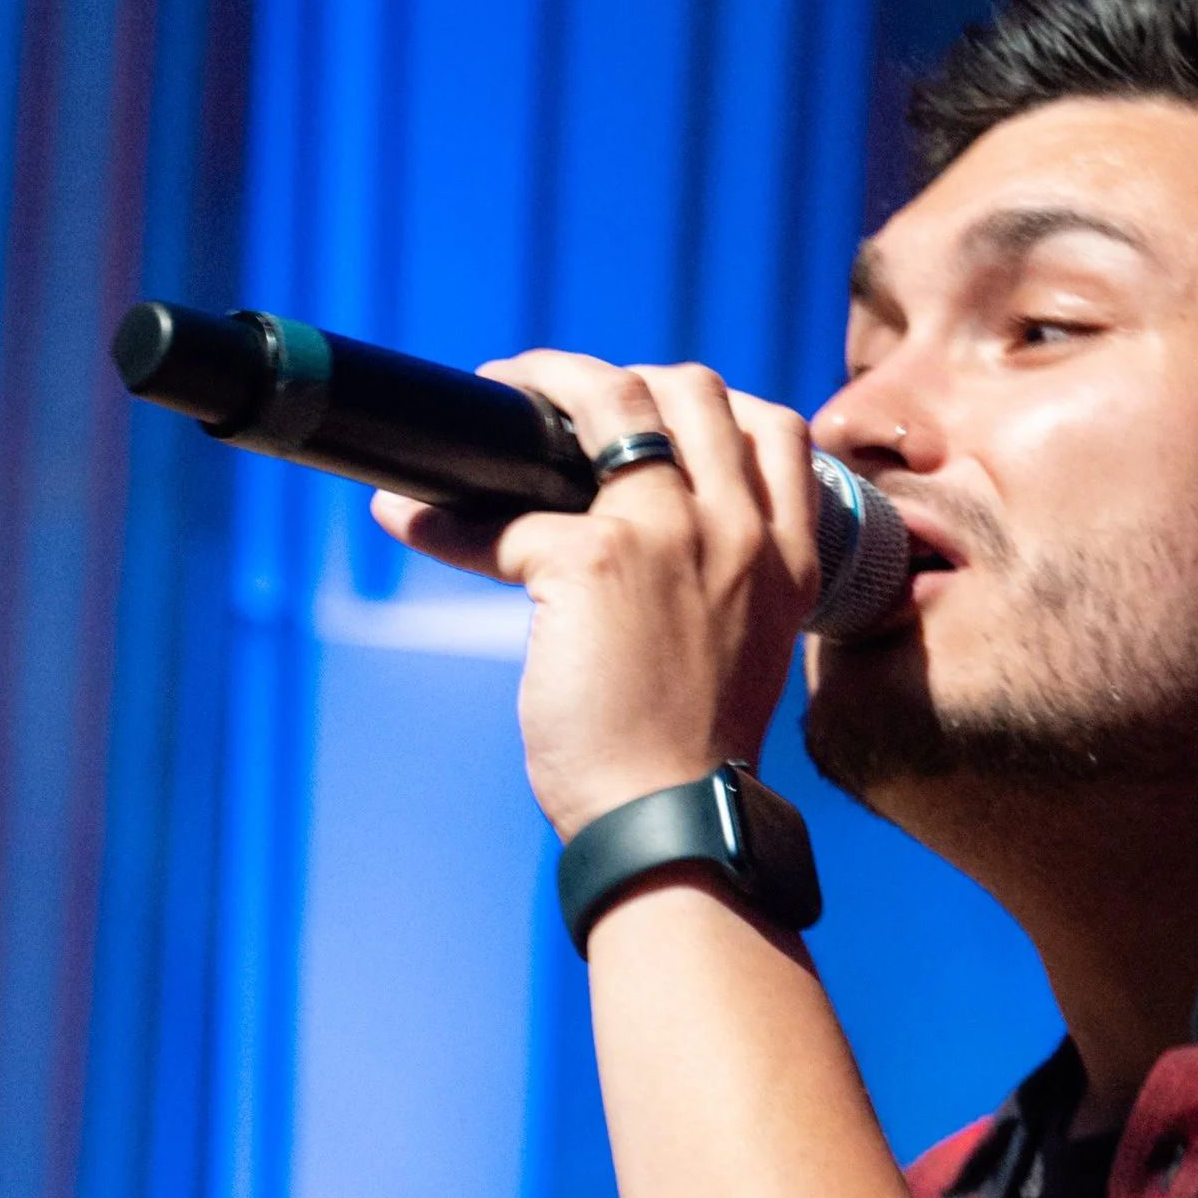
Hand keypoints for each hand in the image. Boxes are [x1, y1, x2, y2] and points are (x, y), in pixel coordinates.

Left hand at [370, 356, 820, 842]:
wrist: (674, 822)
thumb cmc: (689, 757)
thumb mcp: (741, 650)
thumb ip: (719, 583)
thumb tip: (634, 537)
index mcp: (787, 558)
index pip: (773, 428)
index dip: (702, 403)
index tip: (644, 410)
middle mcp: (742, 532)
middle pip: (691, 390)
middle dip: (615, 375)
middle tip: (546, 394)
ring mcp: (673, 537)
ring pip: (611, 402)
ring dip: (538, 384)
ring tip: (491, 400)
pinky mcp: (597, 563)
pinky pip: (502, 518)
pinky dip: (443, 519)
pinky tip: (409, 521)